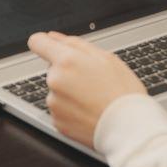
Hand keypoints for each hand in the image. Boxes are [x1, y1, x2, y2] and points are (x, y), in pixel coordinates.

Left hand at [25, 30, 147, 147]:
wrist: (129, 128)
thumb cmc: (122, 92)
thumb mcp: (106, 58)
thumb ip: (75, 43)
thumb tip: (54, 37)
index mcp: (66, 61)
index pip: (37, 42)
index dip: (45, 43)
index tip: (52, 47)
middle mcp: (55, 81)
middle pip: (53, 69)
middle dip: (68, 72)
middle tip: (93, 81)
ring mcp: (54, 103)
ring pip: (57, 90)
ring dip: (70, 92)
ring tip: (94, 99)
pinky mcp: (57, 122)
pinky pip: (61, 109)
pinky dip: (72, 110)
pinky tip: (89, 111)